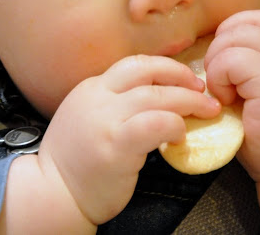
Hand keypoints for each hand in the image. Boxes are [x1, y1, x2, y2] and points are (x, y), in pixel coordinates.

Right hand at [37, 55, 220, 225]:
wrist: (52, 193)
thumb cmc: (75, 163)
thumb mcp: (88, 118)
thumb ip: (114, 105)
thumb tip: (157, 99)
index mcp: (91, 88)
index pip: (134, 65)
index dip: (166, 68)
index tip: (185, 79)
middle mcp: (97, 97)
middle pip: (147, 70)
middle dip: (182, 77)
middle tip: (202, 91)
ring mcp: (105, 119)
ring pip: (156, 95)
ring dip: (188, 101)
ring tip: (207, 111)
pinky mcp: (115, 144)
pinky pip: (156, 123)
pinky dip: (175, 125)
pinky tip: (180, 136)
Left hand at [203, 10, 259, 180]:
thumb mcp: (259, 91)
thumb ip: (243, 68)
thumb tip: (210, 56)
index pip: (255, 18)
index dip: (231, 33)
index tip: (225, 62)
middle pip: (241, 23)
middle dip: (219, 48)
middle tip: (220, 81)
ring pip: (233, 38)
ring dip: (217, 64)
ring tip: (224, 92)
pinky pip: (231, 60)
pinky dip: (219, 78)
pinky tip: (227, 101)